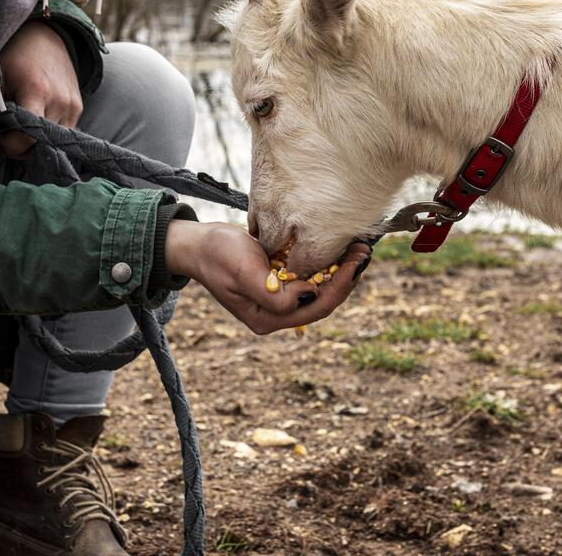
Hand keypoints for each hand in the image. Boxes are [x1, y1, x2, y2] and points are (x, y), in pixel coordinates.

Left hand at [0, 20, 82, 158]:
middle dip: (20, 146)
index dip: (10, 145)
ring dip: (34, 141)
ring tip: (20, 125)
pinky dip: (47, 133)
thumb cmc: (14, 57)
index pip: (27, 138)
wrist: (43, 36)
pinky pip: (62, 132)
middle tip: (6, 132)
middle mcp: (61, 102)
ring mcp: (73, 106)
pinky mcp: (78, 107)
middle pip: (40, 145)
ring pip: (52, 143)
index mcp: (38, 92)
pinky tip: (34, 119)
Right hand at [165, 220, 371, 334]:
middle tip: (364, 252)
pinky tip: (339, 249)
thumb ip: (274, 293)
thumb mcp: (243, 272)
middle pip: (323, 301)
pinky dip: (326, 264)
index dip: (340, 286)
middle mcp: (275, 314)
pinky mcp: (279, 283)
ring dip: (340, 270)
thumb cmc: (217, 255)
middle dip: (346, 278)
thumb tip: (309, 294)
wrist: (198, 243)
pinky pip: (310, 278)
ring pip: (320, 290)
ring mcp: (278, 299)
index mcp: (267, 319)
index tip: (356, 262)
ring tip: (358, 249)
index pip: (316, 307)